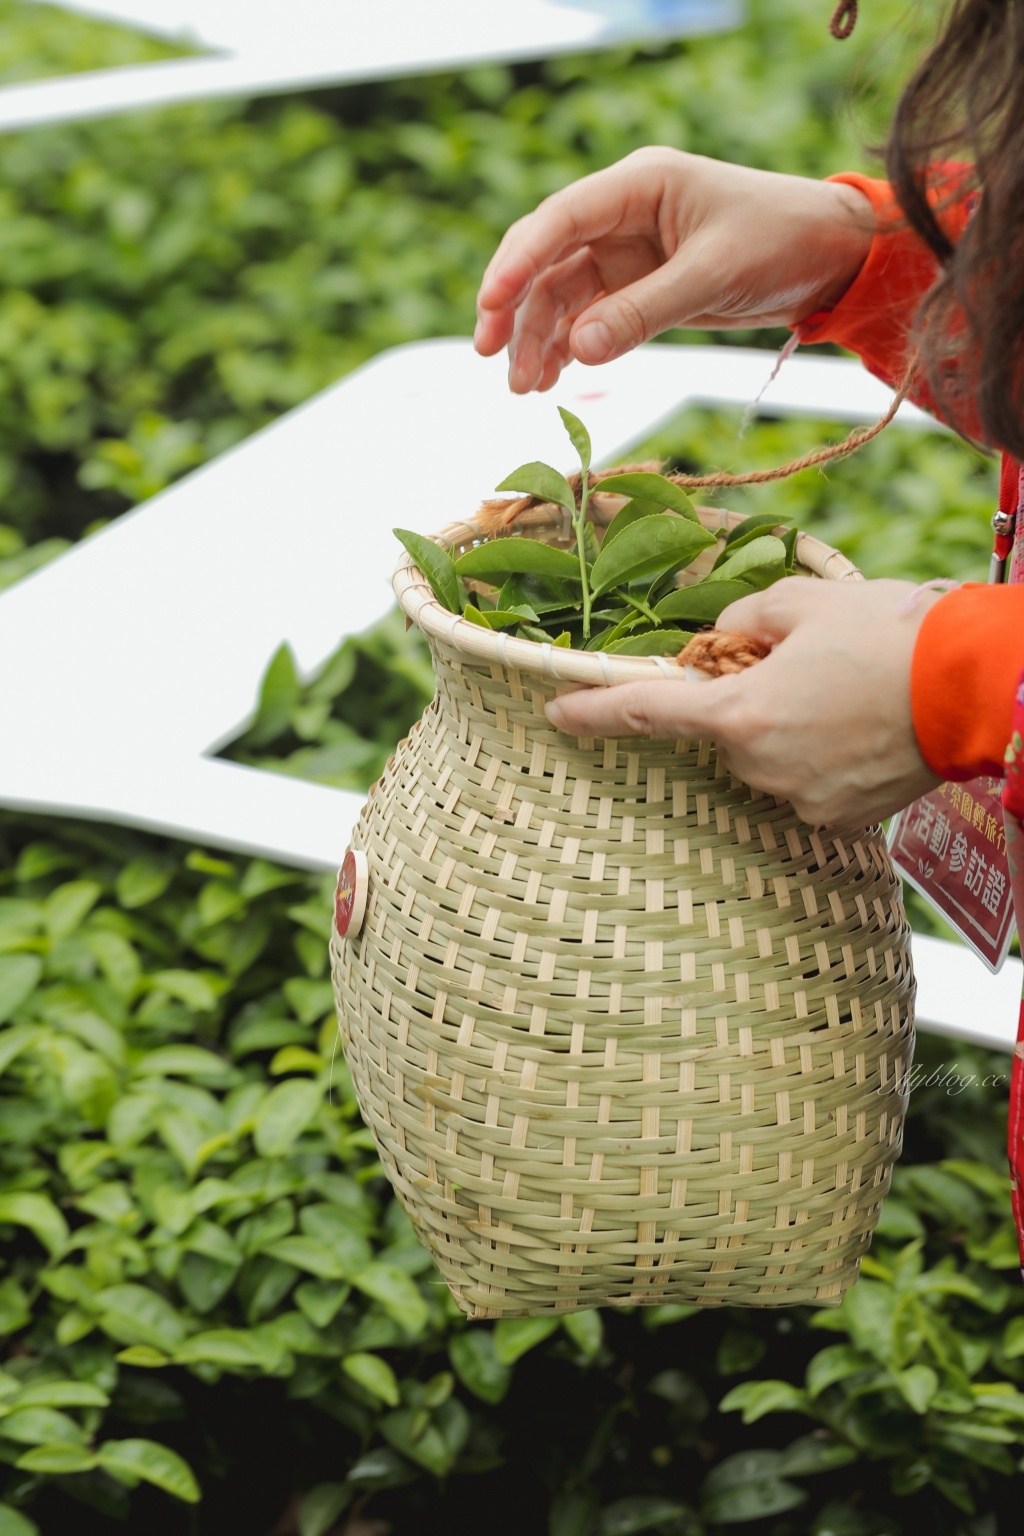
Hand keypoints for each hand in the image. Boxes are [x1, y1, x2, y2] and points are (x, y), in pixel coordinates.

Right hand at [475, 148, 872, 392]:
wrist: (829, 257)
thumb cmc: (781, 243)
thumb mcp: (713, 276)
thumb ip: (644, 312)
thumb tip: (577, 350)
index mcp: (640, 186)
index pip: (560, 219)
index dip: (518, 263)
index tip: (490, 307)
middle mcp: (624, 214)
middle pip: (547, 259)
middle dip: (515, 309)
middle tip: (493, 359)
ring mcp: (628, 252)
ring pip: (562, 295)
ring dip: (539, 339)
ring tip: (527, 388)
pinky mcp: (639, 286)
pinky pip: (589, 316)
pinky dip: (569, 346)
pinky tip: (553, 377)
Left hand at [544, 578, 945, 827]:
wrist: (977, 684)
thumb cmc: (889, 632)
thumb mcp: (803, 600)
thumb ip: (743, 621)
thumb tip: (722, 642)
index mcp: (740, 713)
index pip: (645, 711)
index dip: (594, 710)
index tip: (557, 711)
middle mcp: (761, 768)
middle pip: (726, 732)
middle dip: (750, 698)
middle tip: (808, 663)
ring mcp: (801, 800)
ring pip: (770, 758)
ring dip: (792, 727)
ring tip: (852, 691)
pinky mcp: (840, 821)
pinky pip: (808, 783)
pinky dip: (824, 756)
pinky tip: (865, 727)